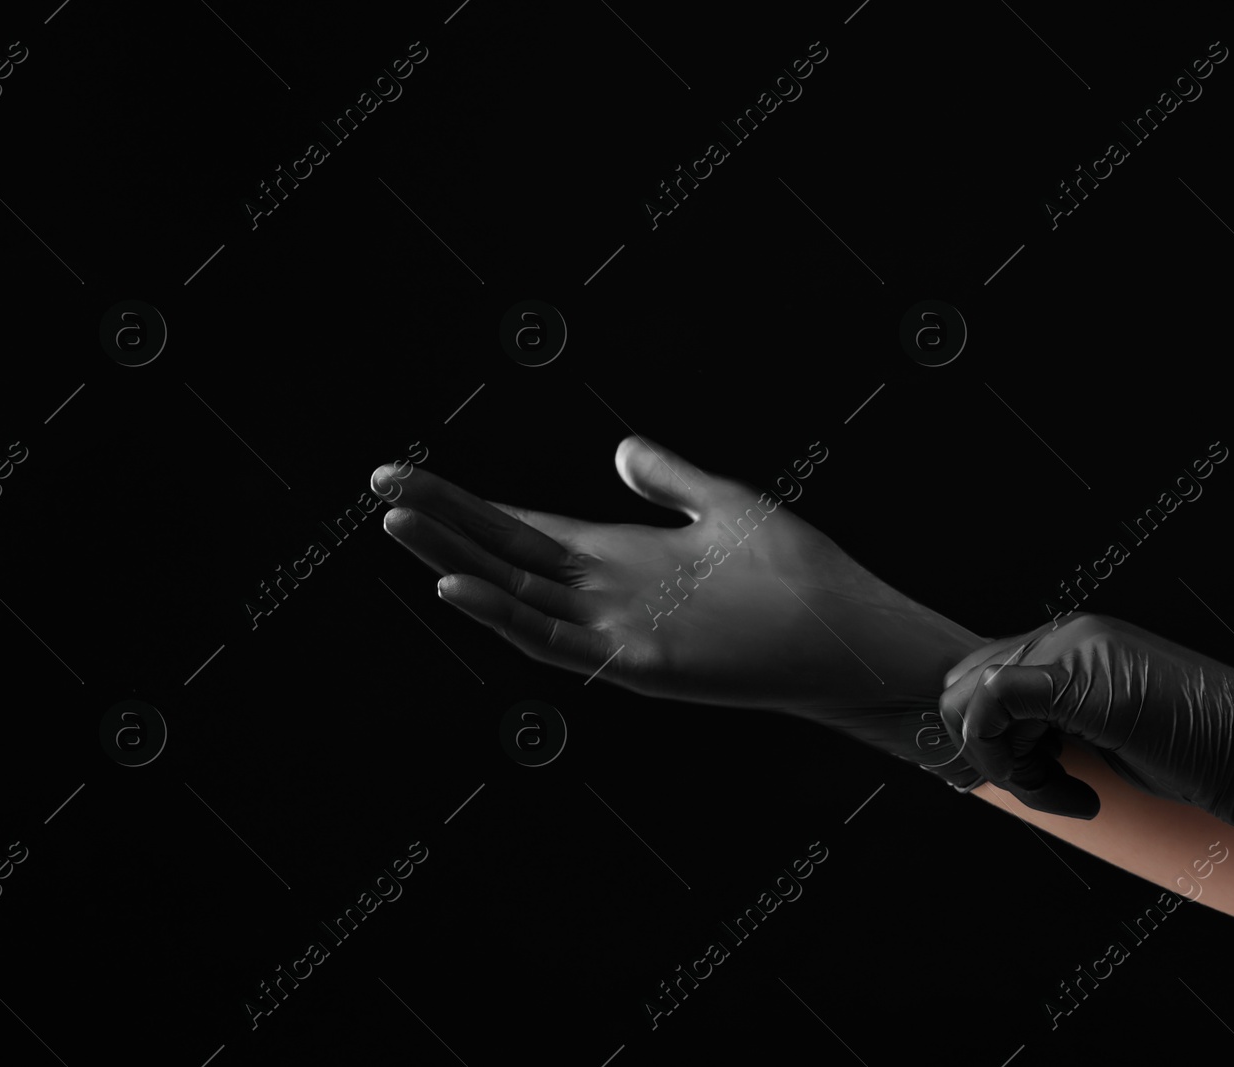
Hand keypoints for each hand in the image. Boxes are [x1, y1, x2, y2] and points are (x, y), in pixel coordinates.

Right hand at [373, 436, 983, 786]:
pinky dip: (505, 616)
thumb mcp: (723, 506)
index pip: (521, 527)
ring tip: (399, 521)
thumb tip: (620, 447)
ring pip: (514, 595)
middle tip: (380, 484)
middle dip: (441, 519)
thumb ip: (669, 480)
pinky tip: (462, 585)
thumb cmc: (797, 573)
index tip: (408, 473)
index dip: (465, 502)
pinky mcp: (638, 663)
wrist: (853, 630)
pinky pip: (558, 641)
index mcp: (618, 558)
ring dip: (455, 560)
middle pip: (503, 553)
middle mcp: (604, 595)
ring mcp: (615, 631)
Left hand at [940, 613, 1233, 923]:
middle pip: (964, 685)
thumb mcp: (1113, 734)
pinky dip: (1016, 768)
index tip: (1035, 778)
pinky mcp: (1078, 682)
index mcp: (1075, 643)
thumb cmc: (1203, 757)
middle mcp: (1069, 634)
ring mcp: (1073, 650)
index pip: (983, 676)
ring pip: (973, 702)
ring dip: (1010, 767)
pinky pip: (991, 708)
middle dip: (988, 750)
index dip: (988, 738)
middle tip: (1049, 786)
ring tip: (1072, 793)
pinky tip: (1081, 798)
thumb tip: (993, 743)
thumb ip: (1056, 722)